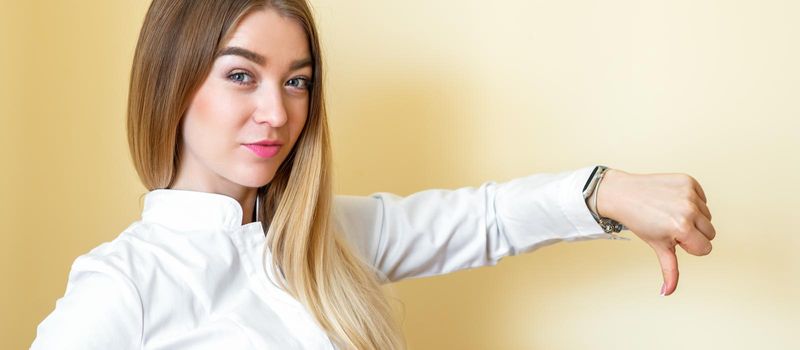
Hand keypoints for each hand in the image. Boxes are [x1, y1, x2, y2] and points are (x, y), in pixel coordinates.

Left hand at [597, 169, 715, 295]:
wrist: (623, 194)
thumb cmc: (639, 222)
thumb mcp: (657, 247)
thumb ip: (669, 270)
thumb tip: (666, 292)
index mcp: (682, 229)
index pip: (706, 248)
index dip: (690, 247)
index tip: (674, 239)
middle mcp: (688, 210)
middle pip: (710, 232)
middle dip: (694, 233)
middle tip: (670, 226)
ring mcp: (689, 194)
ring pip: (708, 215)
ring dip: (693, 217)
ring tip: (670, 213)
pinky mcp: (688, 180)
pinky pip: (703, 198)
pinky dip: (692, 201)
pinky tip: (672, 201)